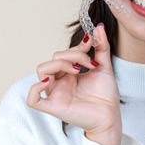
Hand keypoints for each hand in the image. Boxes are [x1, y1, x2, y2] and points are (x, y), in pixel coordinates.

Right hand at [26, 24, 121, 144]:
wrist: (111, 117)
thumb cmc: (106, 95)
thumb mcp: (104, 66)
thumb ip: (101, 47)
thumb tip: (98, 27)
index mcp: (69, 72)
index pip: (64, 53)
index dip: (76, 47)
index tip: (91, 44)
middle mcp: (60, 81)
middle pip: (54, 58)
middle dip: (73, 55)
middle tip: (90, 64)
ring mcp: (55, 93)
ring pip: (42, 70)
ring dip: (59, 64)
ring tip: (77, 71)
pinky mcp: (54, 107)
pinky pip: (33, 99)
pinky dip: (35, 89)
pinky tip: (49, 82)